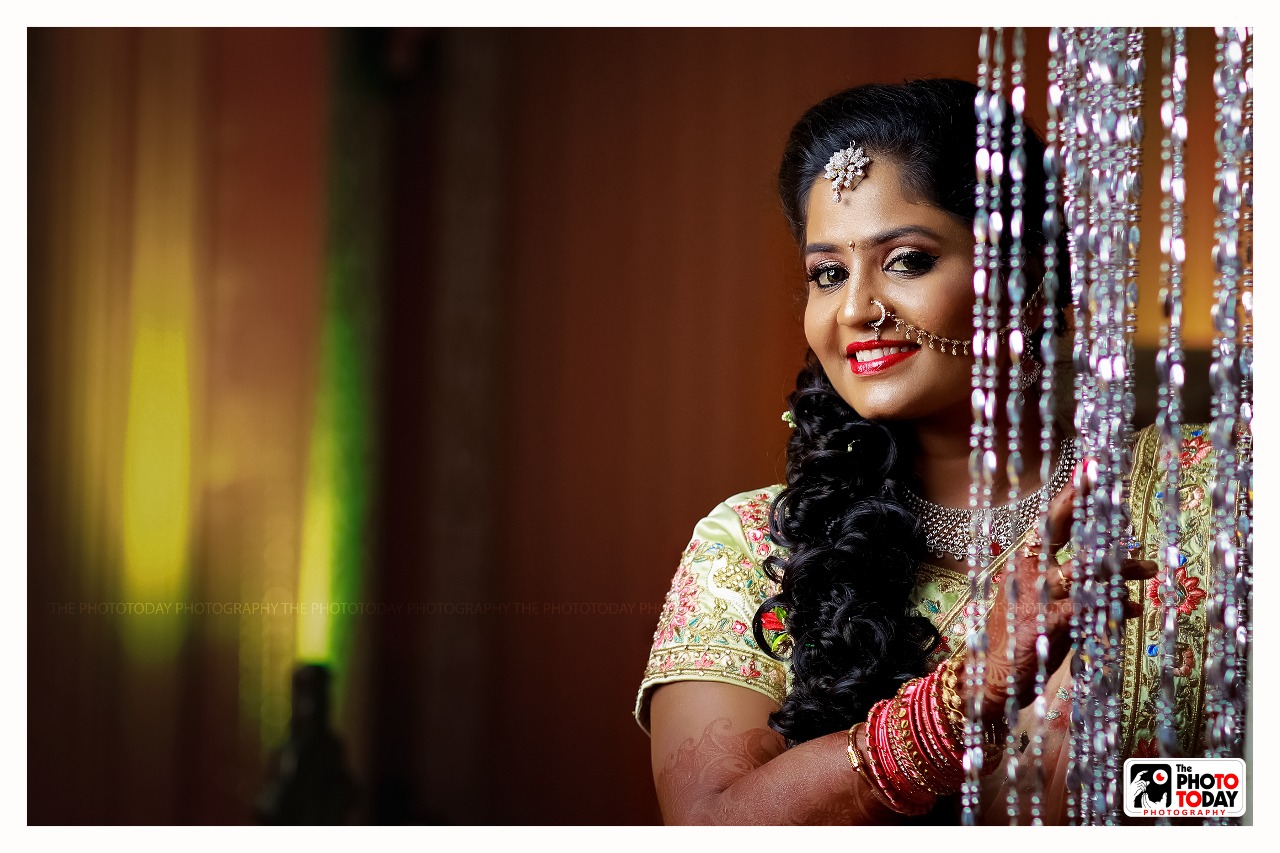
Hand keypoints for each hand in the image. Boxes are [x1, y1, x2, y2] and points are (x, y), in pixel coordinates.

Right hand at [976, 462, 1157, 722]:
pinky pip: (1089, 606)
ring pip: (1084, 569)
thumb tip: (1114, 577)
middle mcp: (1027, 570)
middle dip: (1087, 507)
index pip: (1049, 521)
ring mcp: (1036, 594)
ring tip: (1149, 568)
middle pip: (1060, 530)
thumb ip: (1072, 587)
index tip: (1091, 468)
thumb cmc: (1017, 637)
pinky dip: (1115, 605)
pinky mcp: (1048, 621)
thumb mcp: (1038, 602)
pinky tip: (1134, 608)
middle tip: (1115, 489)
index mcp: (1024, 561)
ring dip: (1121, 568)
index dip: (1071, 494)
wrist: (991, 676)